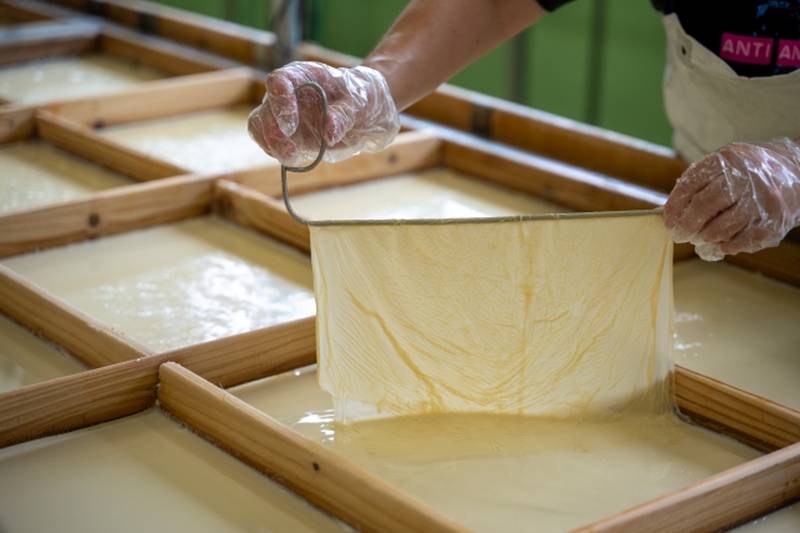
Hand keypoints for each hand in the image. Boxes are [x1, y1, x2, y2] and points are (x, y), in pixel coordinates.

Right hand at [248, 61, 399, 166]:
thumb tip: (329, 133)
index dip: (279, 101)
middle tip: (289, 147)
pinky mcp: (288, 136)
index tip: (290, 124)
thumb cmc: (359, 98)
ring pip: (260, 128)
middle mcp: (287, 95)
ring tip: (292, 156)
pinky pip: (271, 144)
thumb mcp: (358, 102)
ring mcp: (283, 116)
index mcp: (302, 76)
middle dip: (271, 130)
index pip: (279, 81)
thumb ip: (343, 115)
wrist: (363, 113)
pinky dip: (279, 153)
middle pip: (264, 109)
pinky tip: (294, 158)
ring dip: (271, 144)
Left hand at [664, 138, 799, 260]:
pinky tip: (720, 243)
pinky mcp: (773, 222)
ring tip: (699, 239)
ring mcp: (762, 201)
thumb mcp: (726, 166)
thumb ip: (699, 184)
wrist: (797, 171)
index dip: (675, 207)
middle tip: (679, 236)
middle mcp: (746, 178)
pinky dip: (724, 246)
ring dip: (704, 238)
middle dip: (686, 226)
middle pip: (703, 206)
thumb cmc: (750, 172)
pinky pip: (740, 242)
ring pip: (720, 228)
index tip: (668, 222)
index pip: (690, 185)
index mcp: (728, 160)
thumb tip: (669, 213)